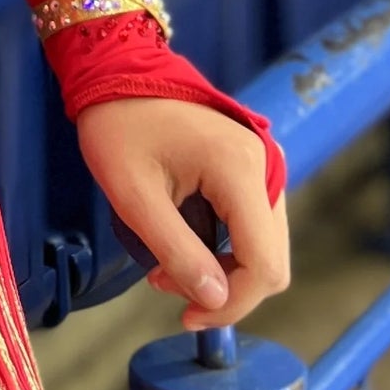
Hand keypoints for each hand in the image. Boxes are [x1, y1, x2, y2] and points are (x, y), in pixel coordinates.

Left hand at [75, 97, 289, 332]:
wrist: (119, 72)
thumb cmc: (118, 127)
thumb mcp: (135, 196)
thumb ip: (177, 251)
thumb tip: (214, 300)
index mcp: (241, 169)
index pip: (263, 265)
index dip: (230, 304)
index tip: (184, 316)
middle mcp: (267, 166)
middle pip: (271, 262)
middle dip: (223, 290)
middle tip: (164, 283)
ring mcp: (265, 166)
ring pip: (265, 248)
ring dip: (223, 272)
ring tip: (166, 266)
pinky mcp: (254, 170)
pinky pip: (254, 228)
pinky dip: (226, 250)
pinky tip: (183, 245)